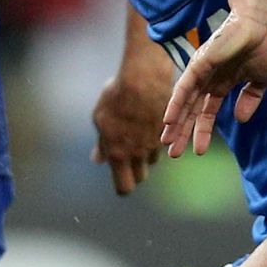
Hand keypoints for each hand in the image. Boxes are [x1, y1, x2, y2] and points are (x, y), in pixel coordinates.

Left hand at [92, 53, 172, 195]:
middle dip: (133, 171)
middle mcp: (140, 153)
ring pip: (151, 159)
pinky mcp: (168, 131)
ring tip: (136, 132)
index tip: (119, 177)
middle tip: (125, 155)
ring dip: (144, 153)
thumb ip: (102, 143)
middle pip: (139, 176)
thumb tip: (98, 159)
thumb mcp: (100, 118)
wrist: (144, 78)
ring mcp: (156, 142)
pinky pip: (161, 142)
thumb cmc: (116, 97)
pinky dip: (155, 138)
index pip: (124, 187)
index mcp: (120, 154)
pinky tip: (147, 121)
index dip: (122, 186)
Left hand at [160, 13, 266, 157]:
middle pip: (191, 111)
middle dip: (182, 132)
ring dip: (175, 122)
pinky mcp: (199, 63)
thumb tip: (241, 119)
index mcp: (223, 83)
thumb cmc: (264, 46)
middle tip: (172, 153)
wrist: (263, 26)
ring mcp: (202, 71)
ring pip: (184, 102)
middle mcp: (208, 79)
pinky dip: (175, 103)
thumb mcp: (262, 80)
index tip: (198, 151)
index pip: (208, 112)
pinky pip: (184, 87)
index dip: (203, 131)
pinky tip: (168, 119)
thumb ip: (251, 99)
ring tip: (166, 142)